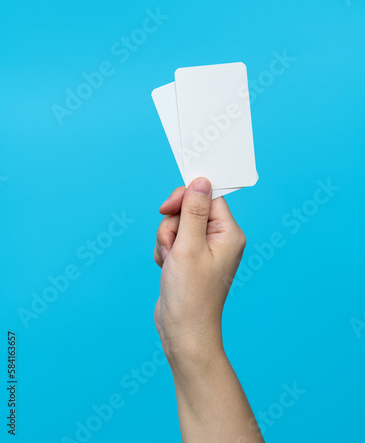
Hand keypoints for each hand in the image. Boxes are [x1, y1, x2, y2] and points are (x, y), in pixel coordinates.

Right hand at [154, 177, 245, 362]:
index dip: (186, 197)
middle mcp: (219, 239)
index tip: (167, 206)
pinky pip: (172, 240)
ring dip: (166, 241)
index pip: (208, 197)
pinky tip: (167, 268)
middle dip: (173, 226)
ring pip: (176, 225)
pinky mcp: (190, 258)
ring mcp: (204, 249)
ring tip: (171, 262)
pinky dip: (165, 251)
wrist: (182, 331)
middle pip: (189, 209)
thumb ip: (193, 210)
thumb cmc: (190, 294)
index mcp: (228, 233)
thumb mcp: (189, 246)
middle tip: (173, 247)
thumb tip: (201, 181)